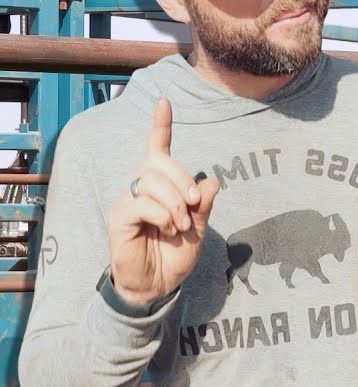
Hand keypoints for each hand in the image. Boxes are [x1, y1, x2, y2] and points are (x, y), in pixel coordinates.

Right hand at [106, 99, 219, 306]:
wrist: (158, 284)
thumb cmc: (175, 254)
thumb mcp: (198, 227)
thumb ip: (203, 205)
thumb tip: (210, 180)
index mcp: (159, 186)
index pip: (157, 149)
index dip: (160, 125)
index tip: (164, 102)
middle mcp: (140, 188)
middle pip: (157, 163)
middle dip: (181, 179)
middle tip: (193, 204)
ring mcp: (128, 202)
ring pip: (151, 182)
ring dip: (175, 203)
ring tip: (181, 225)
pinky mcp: (119, 218)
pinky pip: (143, 203)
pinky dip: (163, 214)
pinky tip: (168, 228)